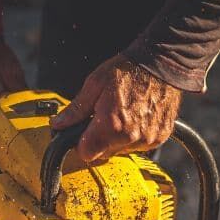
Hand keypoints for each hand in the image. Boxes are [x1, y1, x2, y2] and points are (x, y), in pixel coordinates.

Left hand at [50, 55, 181, 162]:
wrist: (161, 65)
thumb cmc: (128, 70)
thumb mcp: (95, 84)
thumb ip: (75, 109)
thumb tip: (58, 124)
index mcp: (111, 125)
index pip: (86, 154)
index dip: (81, 144)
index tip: (83, 134)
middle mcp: (130, 137)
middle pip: (103, 154)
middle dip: (100, 140)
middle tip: (104, 118)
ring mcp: (146, 139)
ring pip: (121, 151)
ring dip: (118, 138)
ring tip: (123, 115)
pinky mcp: (159, 139)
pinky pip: (139, 146)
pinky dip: (135, 136)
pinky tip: (136, 117)